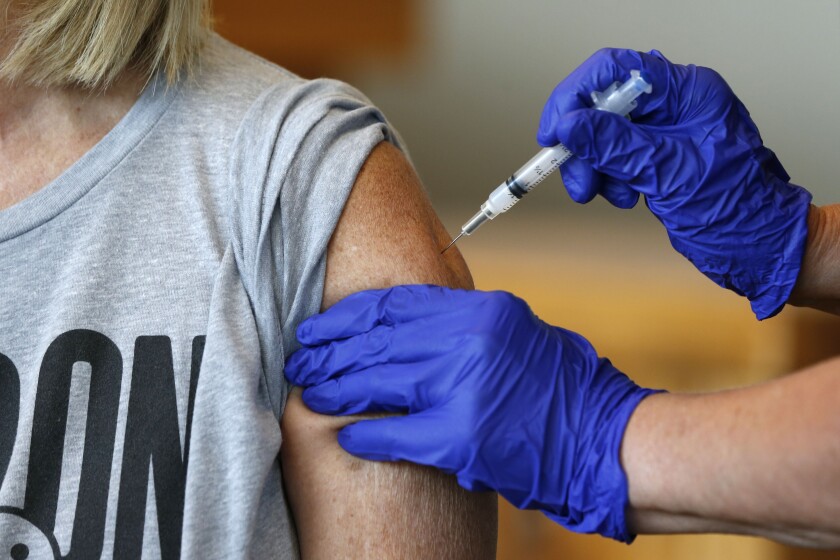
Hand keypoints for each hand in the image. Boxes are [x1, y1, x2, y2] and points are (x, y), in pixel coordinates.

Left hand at [285, 285, 659, 541]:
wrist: (605, 438)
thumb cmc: (562, 388)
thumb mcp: (515, 333)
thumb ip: (462, 326)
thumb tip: (406, 329)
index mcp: (479, 310)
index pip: (394, 304)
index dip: (347, 316)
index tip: (318, 326)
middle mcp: (468, 340)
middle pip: (377, 340)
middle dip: (329, 351)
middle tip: (300, 359)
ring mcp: (463, 386)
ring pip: (376, 381)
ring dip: (336, 388)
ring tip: (310, 393)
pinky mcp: (462, 436)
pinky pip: (394, 434)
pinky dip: (366, 436)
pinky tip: (346, 437)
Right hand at [538, 48, 811, 318]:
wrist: (760, 247)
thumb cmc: (737, 209)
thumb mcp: (669, 173)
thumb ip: (616, 145)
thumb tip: (570, 124)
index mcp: (688, 92)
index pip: (616, 70)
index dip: (576, 97)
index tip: (555, 132)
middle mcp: (676, 105)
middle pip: (604, 106)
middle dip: (583, 144)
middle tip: (577, 181)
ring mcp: (666, 132)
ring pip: (605, 136)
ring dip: (594, 167)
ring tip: (607, 195)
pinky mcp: (659, 158)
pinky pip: (617, 158)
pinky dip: (610, 178)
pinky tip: (626, 197)